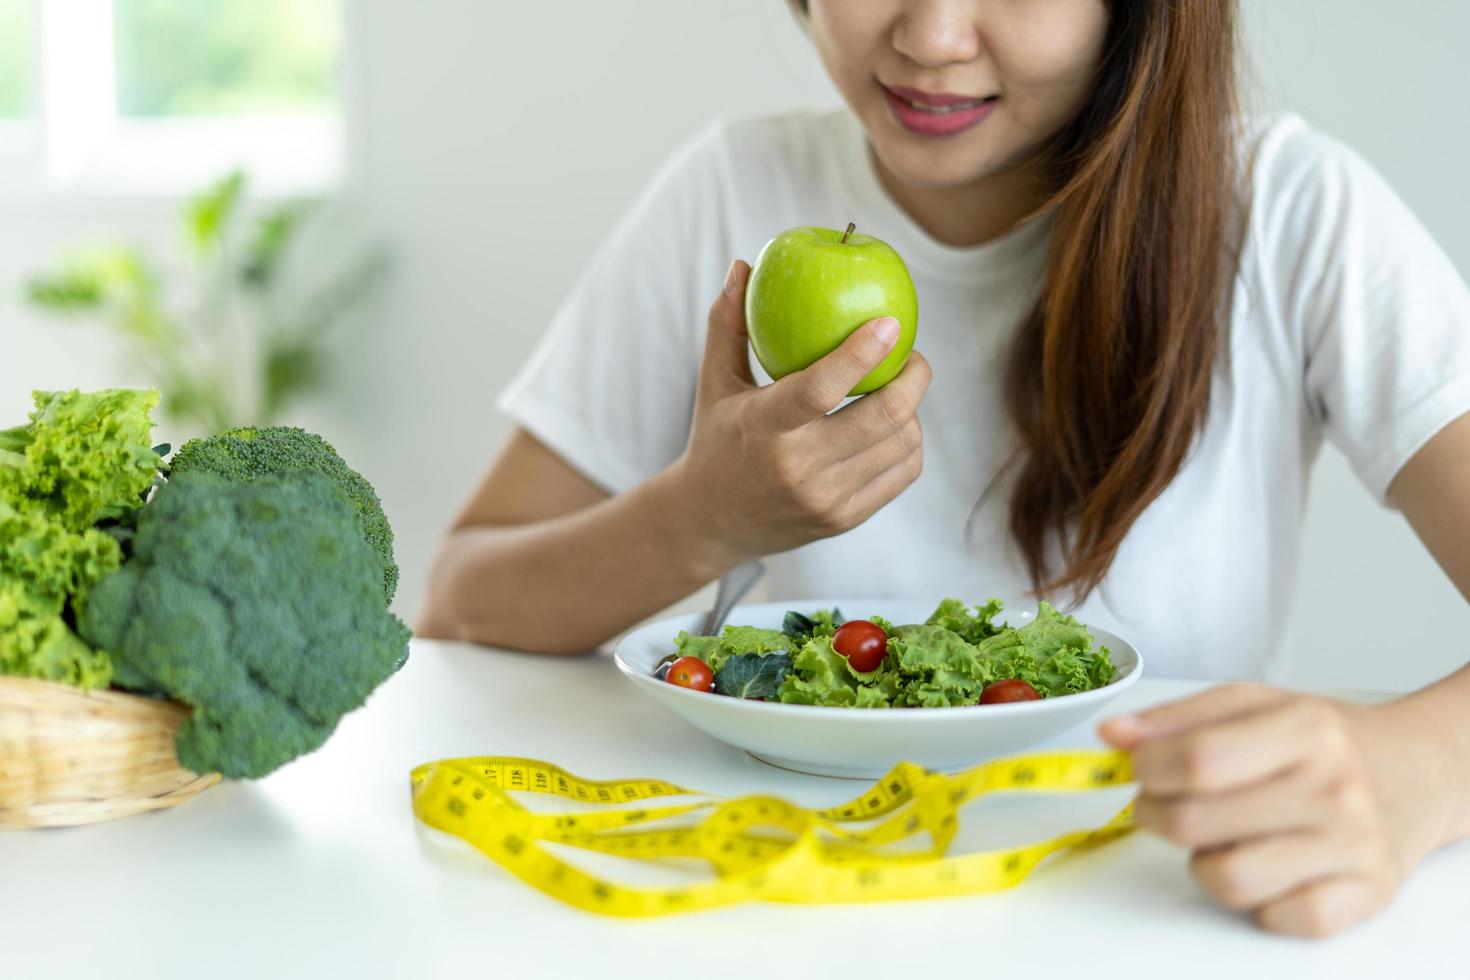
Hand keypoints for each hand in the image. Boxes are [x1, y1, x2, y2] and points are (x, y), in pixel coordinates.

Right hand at [671, 258, 930, 564]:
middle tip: (912, 355)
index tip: (889, 321)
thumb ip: (728, 324)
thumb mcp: (713, 383)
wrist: (709, 522)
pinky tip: (895, 425)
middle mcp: (797, 468)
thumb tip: (743, 265)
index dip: (862, 353)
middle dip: (913, 376)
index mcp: (762, 428)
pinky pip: (902, 472)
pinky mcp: (845, 519)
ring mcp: (825, 499)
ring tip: (898, 388)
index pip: (819, 388)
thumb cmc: (716, 438)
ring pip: (901, 443)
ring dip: (912, 409)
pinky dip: (908, 442)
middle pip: (882, 416)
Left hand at [1099, 683, 1451, 936]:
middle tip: (1163, 803)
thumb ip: (1177, 718)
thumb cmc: (1323, 739)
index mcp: (1304, 730)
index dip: (1146, 768)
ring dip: (1201, 861)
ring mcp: (1351, 847)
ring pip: (1227, 879)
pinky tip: (1264, 865)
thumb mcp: (1253, 704)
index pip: (1198, 759)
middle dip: (1155, 814)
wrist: (1415, 770)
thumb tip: (1112, 735)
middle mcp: (1333, 789)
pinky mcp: (1364, 896)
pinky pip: (1277, 918)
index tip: (1136, 768)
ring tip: (1217, 836)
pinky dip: (1255, 900)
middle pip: (1197, 821)